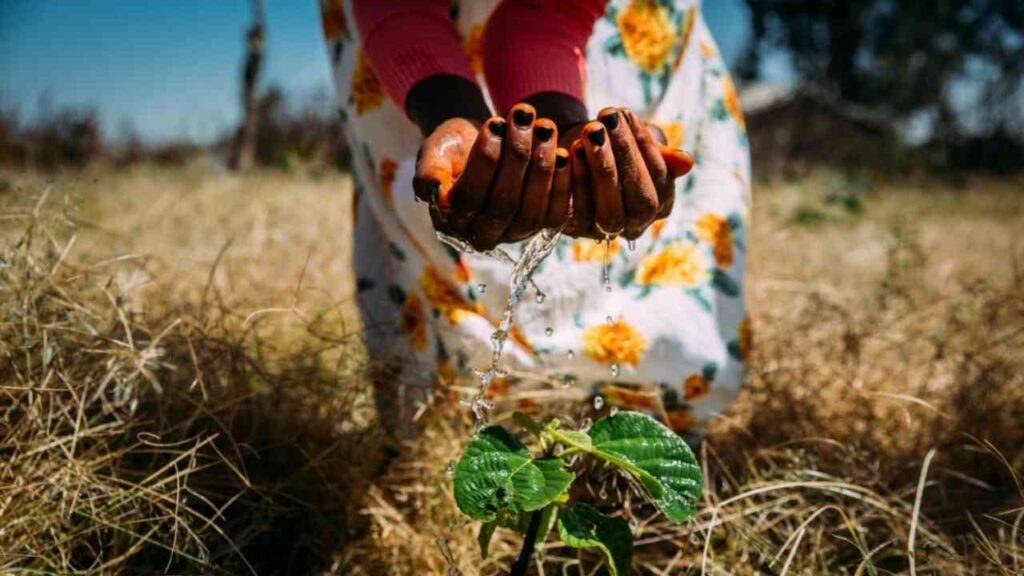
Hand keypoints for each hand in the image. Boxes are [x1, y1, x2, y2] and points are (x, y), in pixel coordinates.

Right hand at [413, 103, 571, 250]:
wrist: (481, 143)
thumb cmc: (453, 147)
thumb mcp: (434, 151)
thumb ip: (428, 172)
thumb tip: (434, 193)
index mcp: (450, 221)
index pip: (469, 197)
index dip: (484, 160)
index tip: (494, 121)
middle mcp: (481, 235)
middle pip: (503, 205)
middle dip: (516, 157)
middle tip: (524, 117)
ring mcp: (513, 234)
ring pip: (531, 210)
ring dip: (542, 166)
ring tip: (545, 127)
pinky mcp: (540, 226)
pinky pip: (555, 214)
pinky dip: (562, 183)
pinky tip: (566, 152)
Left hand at [563, 107, 693, 239]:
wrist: (571, 149)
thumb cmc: (613, 144)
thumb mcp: (638, 141)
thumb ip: (661, 152)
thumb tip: (687, 162)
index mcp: (660, 205)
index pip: (661, 182)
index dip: (645, 148)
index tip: (627, 114)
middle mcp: (635, 225)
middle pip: (640, 202)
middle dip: (625, 157)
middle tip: (607, 120)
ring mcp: (605, 232)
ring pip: (610, 211)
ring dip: (601, 167)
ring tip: (590, 132)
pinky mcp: (574, 230)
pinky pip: (578, 213)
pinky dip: (575, 180)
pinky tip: (571, 150)